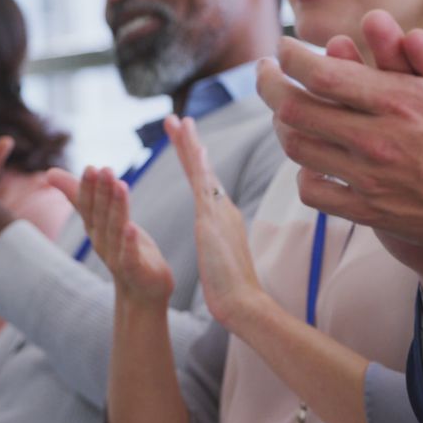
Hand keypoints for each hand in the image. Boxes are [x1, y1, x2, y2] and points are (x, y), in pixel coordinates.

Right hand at [48, 167, 173, 306]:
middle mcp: (102, 242)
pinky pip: (129, 257)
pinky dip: (129, 243)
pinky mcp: (135, 271)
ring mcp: (117, 257)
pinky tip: (132, 228)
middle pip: (101, 215)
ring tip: (120, 186)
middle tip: (105, 170)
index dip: (88, 188)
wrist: (140, 290)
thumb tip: (49, 172)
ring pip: (116, 230)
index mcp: (95, 228)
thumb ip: (79, 195)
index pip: (87, 206)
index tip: (90, 167)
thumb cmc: (121, 247)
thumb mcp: (101, 218)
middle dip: (102, 192)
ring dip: (117, 208)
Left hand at [164, 116, 266, 329]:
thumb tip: (217, 244)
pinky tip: (194, 146)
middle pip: (204, 169)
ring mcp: (221, 212)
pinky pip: (204, 186)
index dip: (196, 160)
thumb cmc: (233, 290)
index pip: (206, 182)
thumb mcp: (221, 259)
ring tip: (178, 121)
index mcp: (224, 218)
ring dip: (190, 145)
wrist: (244, 303)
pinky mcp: (213, 221)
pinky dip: (200, 164)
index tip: (188, 140)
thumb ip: (219, 245)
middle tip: (179, 119)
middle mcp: (225, 209)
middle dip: (190, 143)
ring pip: (203, 170)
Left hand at [259, 0, 422, 268]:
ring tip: (281, 110)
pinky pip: (315, 193)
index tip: (283, 47)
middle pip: (295, 109)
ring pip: (299, 149)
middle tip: (264, 72)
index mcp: (398, 100)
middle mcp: (375, 139)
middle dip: (269, 85)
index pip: (320, 73)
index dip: (291, 56)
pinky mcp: (370, 210)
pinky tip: (309, 162)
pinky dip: (303, 174)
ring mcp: (369, 178)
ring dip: (283, 126)